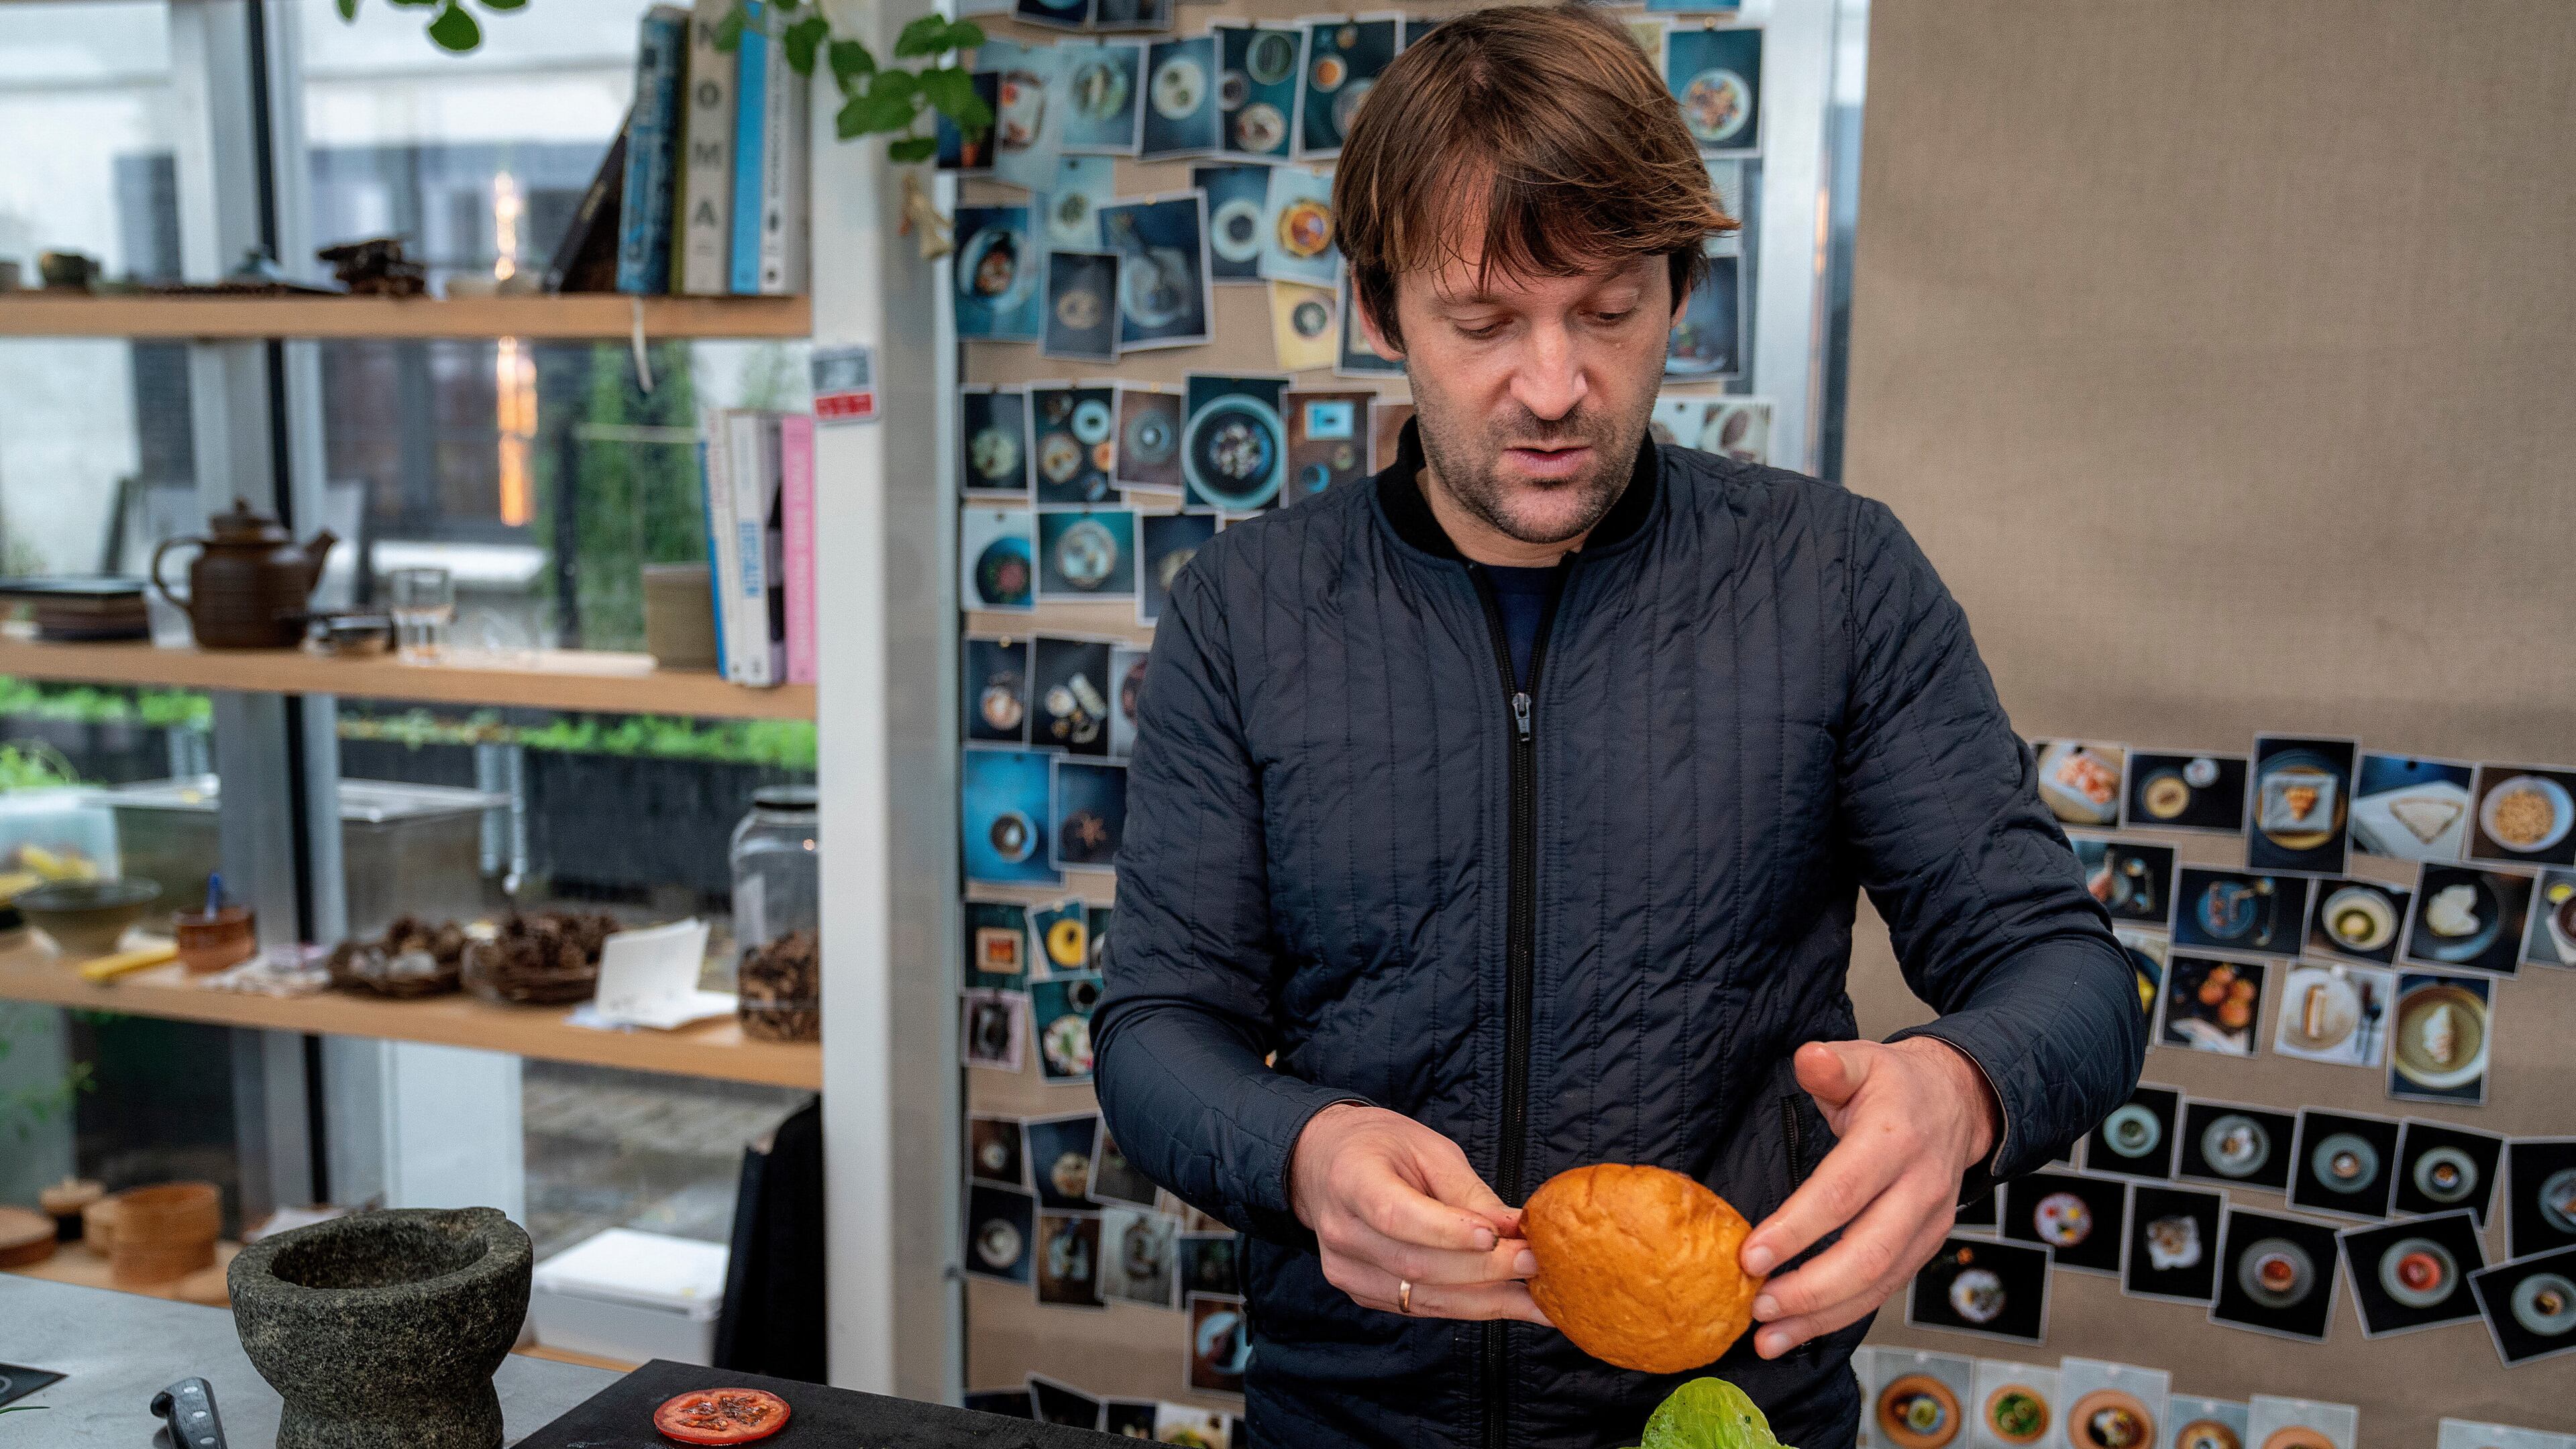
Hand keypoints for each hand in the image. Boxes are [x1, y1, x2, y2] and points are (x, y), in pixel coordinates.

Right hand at [1289, 1103, 1549, 1324]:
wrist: (1323, 1163)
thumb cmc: (1381, 1147)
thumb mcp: (1427, 1148)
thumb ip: (1468, 1192)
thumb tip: (1517, 1227)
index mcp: (1352, 1180)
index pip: (1397, 1216)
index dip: (1447, 1231)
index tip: (1497, 1235)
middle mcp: (1341, 1232)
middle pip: (1417, 1265)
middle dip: (1486, 1269)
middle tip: (1537, 1263)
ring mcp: (1347, 1269)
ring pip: (1424, 1297)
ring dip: (1487, 1300)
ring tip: (1539, 1299)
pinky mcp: (1360, 1292)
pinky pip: (1420, 1307)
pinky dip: (1468, 1307)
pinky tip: (1507, 1303)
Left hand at [1737, 1038, 1999, 1357]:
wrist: (1960, 1104)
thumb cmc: (1897, 1086)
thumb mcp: (1865, 1060)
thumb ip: (1832, 1065)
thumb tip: (1809, 1058)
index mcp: (1896, 1139)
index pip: (1844, 1191)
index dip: (1797, 1228)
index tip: (1751, 1255)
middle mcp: (1918, 1189)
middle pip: (1867, 1253)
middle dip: (1809, 1289)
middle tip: (1756, 1304)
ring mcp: (1928, 1224)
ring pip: (1878, 1284)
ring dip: (1821, 1316)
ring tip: (1768, 1336)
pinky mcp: (1925, 1247)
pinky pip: (1884, 1290)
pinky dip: (1840, 1316)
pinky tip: (1799, 1330)